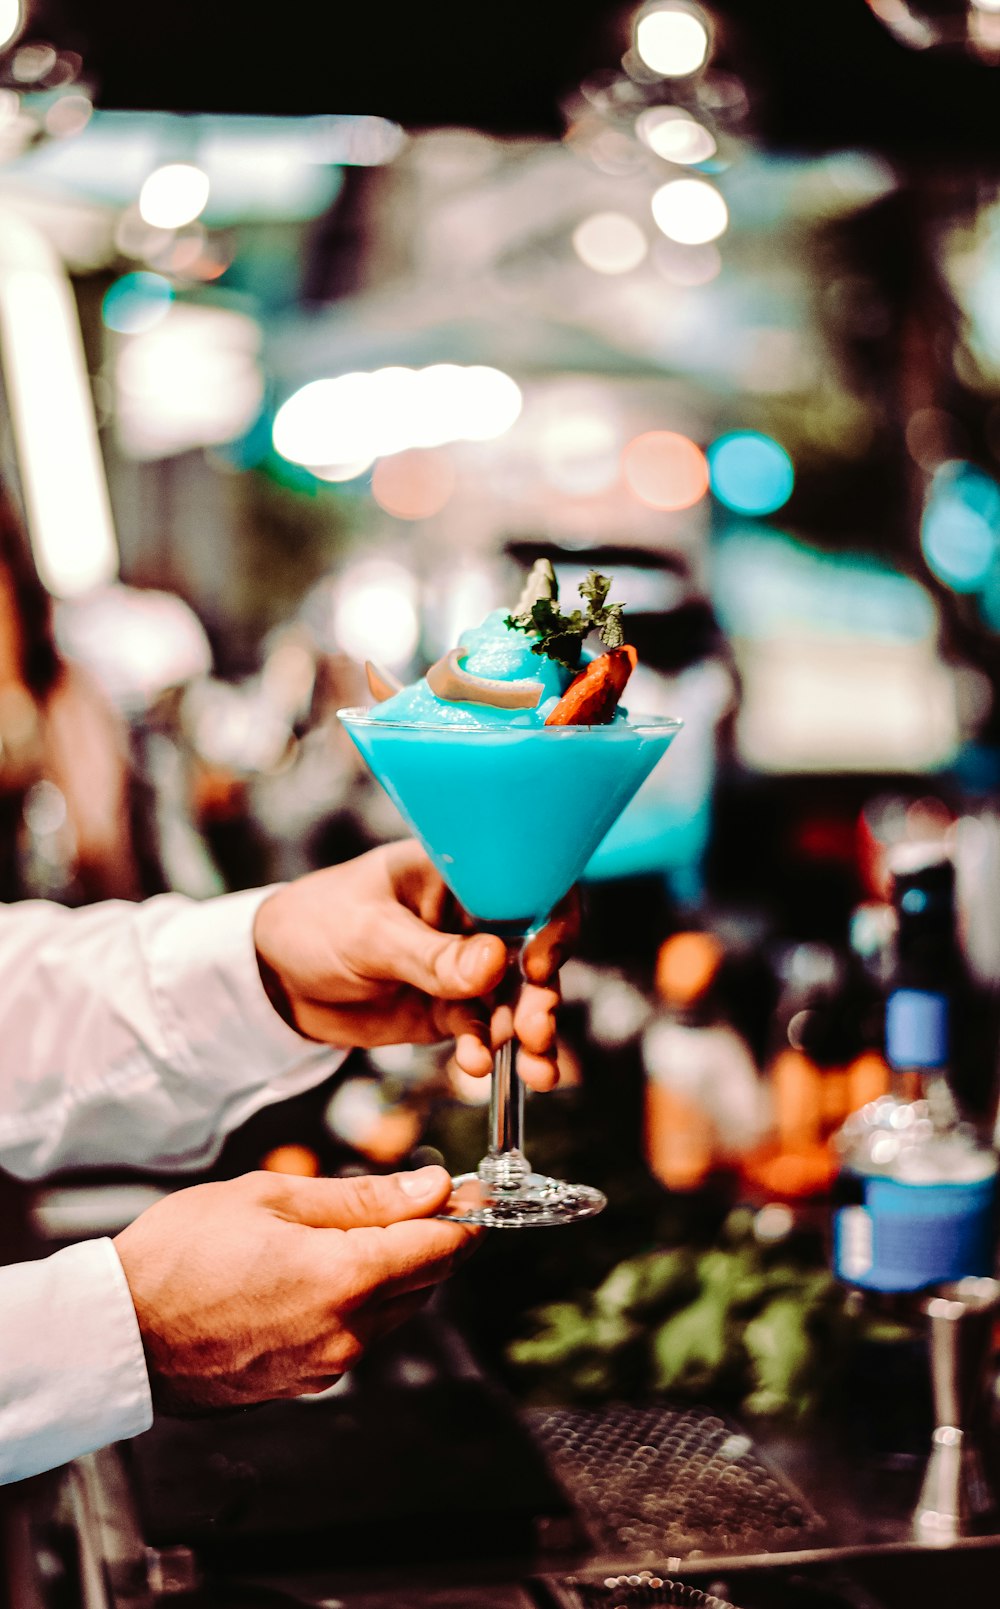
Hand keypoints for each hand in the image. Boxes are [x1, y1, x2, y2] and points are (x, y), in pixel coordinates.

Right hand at [114, 1165, 477, 1411]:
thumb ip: (361, 1198)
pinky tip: (317, 1272)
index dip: (462, 1216)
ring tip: (350, 1231)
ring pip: (392, 1312)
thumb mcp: (272, 1198)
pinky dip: (355, 1303)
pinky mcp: (302, 1384)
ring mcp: (325, 1366)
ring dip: (391, 1273)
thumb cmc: (180, 1255)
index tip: (468, 1193)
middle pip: (425, 1283)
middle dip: (428, 1240)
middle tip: (413, 1199)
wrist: (118, 1333)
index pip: (440, 1249)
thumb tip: (431, 1190)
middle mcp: (346, 1333)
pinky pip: (354, 1337)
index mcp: (345, 1279)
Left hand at [253, 840, 578, 1089]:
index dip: (550, 923)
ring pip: (513, 1000)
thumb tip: (494, 962)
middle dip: (540, 995)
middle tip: (536, 1029)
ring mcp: (464, 968)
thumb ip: (431, 954)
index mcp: (460, 875)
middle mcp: (473, 919)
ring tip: (534, 1069)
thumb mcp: (369, 935)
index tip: (537, 963)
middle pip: (530, 952)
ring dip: (526, 1034)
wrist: (273, 980)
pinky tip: (476, 1068)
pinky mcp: (449, 1010)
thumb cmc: (315, 925)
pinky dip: (485, 1052)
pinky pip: (481, 1032)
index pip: (528, 886)